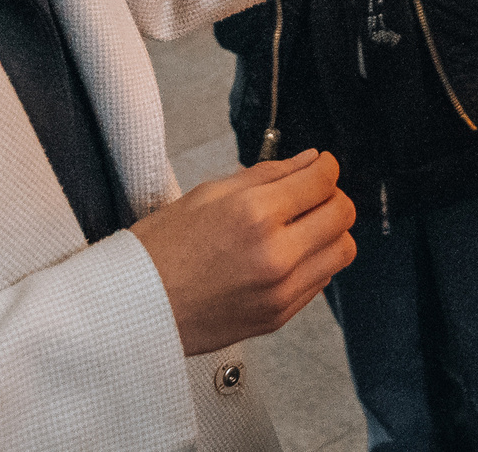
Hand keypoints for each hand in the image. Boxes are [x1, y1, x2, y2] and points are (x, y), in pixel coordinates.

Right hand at [130, 150, 357, 354]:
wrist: (134, 308)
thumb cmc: (159, 251)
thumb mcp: (208, 194)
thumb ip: (266, 175)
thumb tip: (307, 161)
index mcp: (255, 215)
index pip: (322, 181)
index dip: (326, 165)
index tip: (320, 164)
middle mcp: (275, 255)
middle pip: (343, 214)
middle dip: (333, 195)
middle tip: (313, 192)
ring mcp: (280, 291)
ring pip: (342, 251)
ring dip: (330, 231)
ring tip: (303, 225)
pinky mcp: (279, 317)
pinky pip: (321, 282)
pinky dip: (314, 262)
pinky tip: (287, 253)